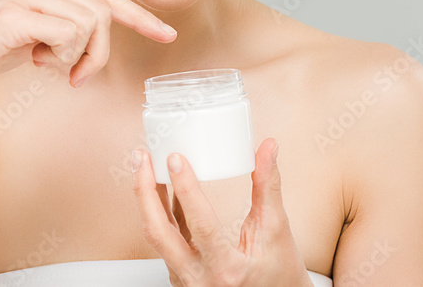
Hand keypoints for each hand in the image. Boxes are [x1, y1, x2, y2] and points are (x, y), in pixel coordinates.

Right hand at [0, 0, 176, 96]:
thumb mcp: (39, 27)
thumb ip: (73, 5)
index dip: (140, 16)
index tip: (166, 34)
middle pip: (104, 11)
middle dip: (98, 54)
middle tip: (74, 77)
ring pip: (90, 24)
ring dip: (78, 59)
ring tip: (48, 67)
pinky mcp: (12, 13)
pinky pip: (68, 35)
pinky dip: (62, 58)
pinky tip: (37, 63)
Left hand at [132, 138, 313, 286]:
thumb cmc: (279, 276)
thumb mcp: (277, 231)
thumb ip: (268, 187)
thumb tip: (268, 149)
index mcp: (227, 269)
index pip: (200, 225)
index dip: (185, 189)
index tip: (176, 158)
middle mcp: (198, 278)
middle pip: (157, 232)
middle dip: (144, 190)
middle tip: (143, 156)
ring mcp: (184, 278)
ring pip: (155, 235)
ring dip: (146, 197)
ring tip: (144, 164)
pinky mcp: (179, 272)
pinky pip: (164, 238)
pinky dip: (160, 210)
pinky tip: (159, 185)